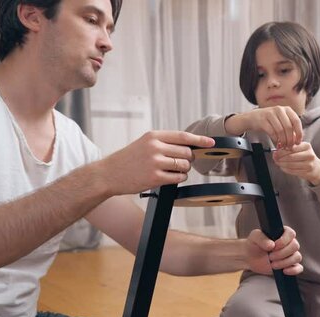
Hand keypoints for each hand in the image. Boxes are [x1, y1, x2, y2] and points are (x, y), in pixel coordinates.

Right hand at [95, 130, 214, 195]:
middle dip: (189, 158)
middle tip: (181, 162)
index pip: (183, 136)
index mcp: (153, 136)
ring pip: (184, 165)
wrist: (108, 174)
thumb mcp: (144, 143)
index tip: (211, 142)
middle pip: (187, 152)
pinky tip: (171, 177)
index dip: (200, 139)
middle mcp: (155, 147)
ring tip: (173, 170)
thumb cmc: (128, 159)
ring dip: (184, 169)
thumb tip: (190, 145)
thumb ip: (165, 143)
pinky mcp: (155, 178)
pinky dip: (179, 178)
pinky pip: (178, 178)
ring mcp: (155, 163)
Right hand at [225, 106, 302, 148]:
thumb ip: (290, 127)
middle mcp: (279, 110)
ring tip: (283, 146)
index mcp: (287, 109)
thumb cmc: (270, 120)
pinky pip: (272, 132)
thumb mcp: (281, 120)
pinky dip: (275, 140)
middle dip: (290, 139)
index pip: (296, 121)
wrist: (252, 118)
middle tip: (289, 146)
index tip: (298, 142)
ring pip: (280, 130)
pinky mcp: (263, 120)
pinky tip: (276, 143)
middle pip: (288, 127)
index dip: (299, 133)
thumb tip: (297, 139)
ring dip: (283, 141)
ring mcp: (270, 114)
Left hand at [245, 226, 302, 275]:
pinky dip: (294, 270)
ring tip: (272, 264)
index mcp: (282, 233)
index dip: (284, 241)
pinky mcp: (289, 265)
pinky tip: (284, 271)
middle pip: (295, 246)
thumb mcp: (254, 237)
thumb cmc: (253, 244)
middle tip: (270, 257)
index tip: (274, 246)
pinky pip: (299, 268)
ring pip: (297, 257)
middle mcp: (289, 243)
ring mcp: (290, 255)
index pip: (291, 234)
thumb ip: (261, 238)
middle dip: (282, 253)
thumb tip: (271, 245)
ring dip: (285, 262)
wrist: (250, 257)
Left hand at [272, 142, 319, 185]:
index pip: (292, 147)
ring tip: (277, 162)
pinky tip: (282, 167)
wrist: (316, 167)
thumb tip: (278, 147)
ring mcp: (309, 164)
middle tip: (275, 158)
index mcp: (307, 146)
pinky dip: (285, 169)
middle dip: (280, 158)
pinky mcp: (306, 172)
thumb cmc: (305, 156)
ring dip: (281, 164)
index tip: (275, 152)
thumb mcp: (300, 148)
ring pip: (290, 164)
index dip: (282, 150)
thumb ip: (290, 146)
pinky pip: (292, 171)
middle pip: (291, 156)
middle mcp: (309, 154)